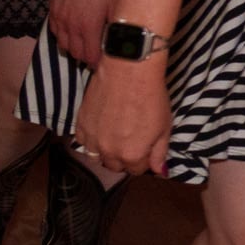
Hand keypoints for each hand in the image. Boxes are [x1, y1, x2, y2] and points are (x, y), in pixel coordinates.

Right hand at [46, 0, 117, 69]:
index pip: (90, 56)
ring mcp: (60, 20)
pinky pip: (55, 33)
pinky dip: (63, 37)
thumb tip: (120, 39)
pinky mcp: (53, 13)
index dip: (97, 63)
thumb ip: (115, 24)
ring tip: (85, 44)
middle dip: (86, 57)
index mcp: (89, 26)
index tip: (102, 63)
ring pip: (64, 46)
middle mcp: (72, 26)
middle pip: (76, 54)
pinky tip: (72, 32)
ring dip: (74, 49)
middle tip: (95, 54)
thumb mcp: (115, 3)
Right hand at [73, 54, 171, 178]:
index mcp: (132, 155)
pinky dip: (92, 140)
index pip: (136, 170)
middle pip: (116, 166)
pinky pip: (84, 142)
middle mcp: (109, 152)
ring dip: (107, 151)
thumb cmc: (151, 97)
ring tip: (117, 135)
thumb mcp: (164, 127)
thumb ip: (159, 153)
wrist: (128, 72)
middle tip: (133, 140)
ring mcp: (92, 139)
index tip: (146, 148)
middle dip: (125, 158)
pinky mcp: (81, 125)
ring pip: (98, 156)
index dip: (143, 160)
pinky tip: (102, 128)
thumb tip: (159, 172)